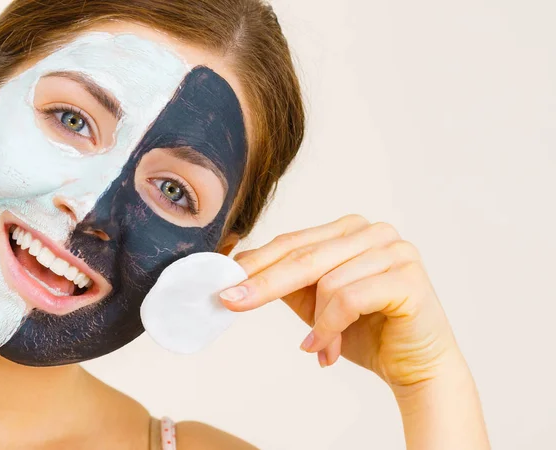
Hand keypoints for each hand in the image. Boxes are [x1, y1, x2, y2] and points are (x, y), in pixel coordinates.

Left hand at [220, 215, 461, 387]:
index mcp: (349, 230)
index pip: (293, 242)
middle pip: (304, 256)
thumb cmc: (365, 331)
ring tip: (315, 347)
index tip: (223, 282)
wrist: (415, 366)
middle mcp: (373, 232)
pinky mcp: (408, 276)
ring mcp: (395, 250)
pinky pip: (350, 298)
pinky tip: (326, 350)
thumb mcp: (316, 304)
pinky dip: (330, 327)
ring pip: (327, 281)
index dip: (256, 263)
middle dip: (263, 283)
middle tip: (232, 302)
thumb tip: (238, 276)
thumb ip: (288, 283)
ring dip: (314, 323)